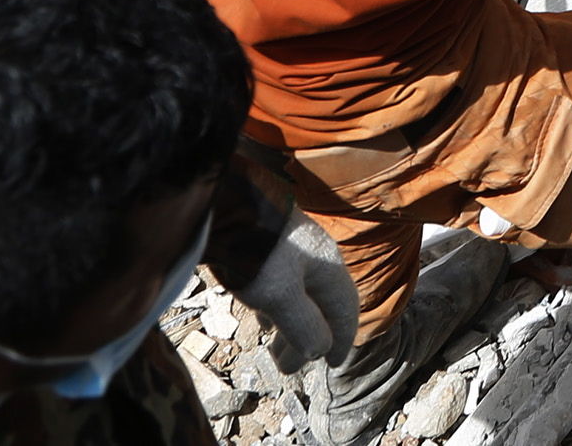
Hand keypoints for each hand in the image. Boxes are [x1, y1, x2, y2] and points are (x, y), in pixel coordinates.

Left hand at [219, 214, 358, 371]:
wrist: (226, 205)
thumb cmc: (256, 253)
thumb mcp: (281, 296)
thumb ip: (304, 325)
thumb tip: (321, 351)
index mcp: (327, 269)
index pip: (345, 309)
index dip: (342, 339)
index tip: (333, 364)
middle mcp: (315, 259)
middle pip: (321, 307)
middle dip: (308, 340)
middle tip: (289, 367)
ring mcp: (292, 252)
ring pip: (300, 296)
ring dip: (291, 326)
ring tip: (273, 347)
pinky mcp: (270, 248)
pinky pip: (283, 286)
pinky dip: (277, 309)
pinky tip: (262, 316)